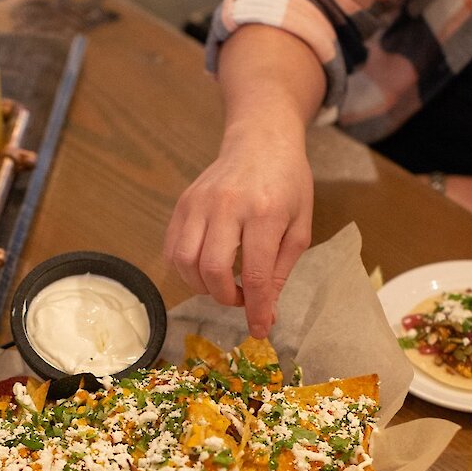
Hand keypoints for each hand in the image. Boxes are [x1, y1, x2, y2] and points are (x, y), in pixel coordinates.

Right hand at [164, 125, 312, 338]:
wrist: (260, 140)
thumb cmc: (287, 184)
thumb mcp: (299, 228)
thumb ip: (281, 272)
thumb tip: (266, 313)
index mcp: (265, 212)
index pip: (256, 274)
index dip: (256, 310)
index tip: (259, 330)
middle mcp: (227, 205)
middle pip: (212, 269)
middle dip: (225, 297)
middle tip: (240, 297)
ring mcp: (199, 202)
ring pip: (186, 262)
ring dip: (203, 286)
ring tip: (223, 282)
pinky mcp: (183, 204)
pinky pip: (173, 249)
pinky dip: (186, 270)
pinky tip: (205, 267)